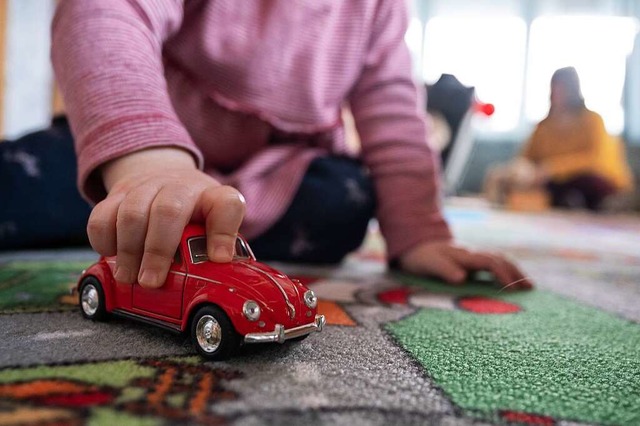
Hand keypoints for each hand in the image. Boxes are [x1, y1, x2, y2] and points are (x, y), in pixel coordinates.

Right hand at [87, 148, 245, 288]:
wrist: (166, 177)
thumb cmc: (195, 213)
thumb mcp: (214, 226)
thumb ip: (219, 245)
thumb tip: (218, 267)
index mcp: (213, 197)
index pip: (227, 205)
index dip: (223, 232)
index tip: (218, 259)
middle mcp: (181, 186)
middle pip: (168, 211)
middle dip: (157, 251)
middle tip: (151, 282)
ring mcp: (148, 186)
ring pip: (131, 213)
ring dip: (128, 251)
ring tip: (128, 277)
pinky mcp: (119, 192)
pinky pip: (102, 214)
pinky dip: (104, 240)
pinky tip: (111, 255)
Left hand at [398, 241, 532, 290]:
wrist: (416, 246)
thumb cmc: (422, 258)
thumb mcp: (430, 264)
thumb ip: (444, 270)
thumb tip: (462, 278)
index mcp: (465, 255)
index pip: (489, 262)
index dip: (501, 274)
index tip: (510, 288)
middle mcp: (473, 254)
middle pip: (500, 259)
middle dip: (516, 272)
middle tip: (530, 288)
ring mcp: (474, 257)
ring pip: (500, 261)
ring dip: (515, 271)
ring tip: (529, 286)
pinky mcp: (473, 263)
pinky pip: (495, 266)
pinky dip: (507, 272)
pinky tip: (513, 284)